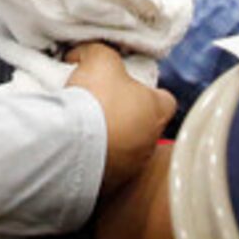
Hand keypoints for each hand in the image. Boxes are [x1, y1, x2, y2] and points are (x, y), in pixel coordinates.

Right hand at [65, 43, 175, 194]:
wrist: (72, 146)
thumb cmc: (96, 99)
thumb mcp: (99, 59)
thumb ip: (99, 53)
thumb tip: (83, 55)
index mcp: (156, 110)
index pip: (166, 100)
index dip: (149, 92)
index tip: (129, 87)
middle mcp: (150, 142)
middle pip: (144, 125)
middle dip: (126, 116)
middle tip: (101, 106)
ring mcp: (132, 167)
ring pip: (125, 150)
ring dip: (110, 140)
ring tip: (84, 129)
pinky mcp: (109, 185)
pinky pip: (105, 169)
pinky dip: (94, 159)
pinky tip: (75, 149)